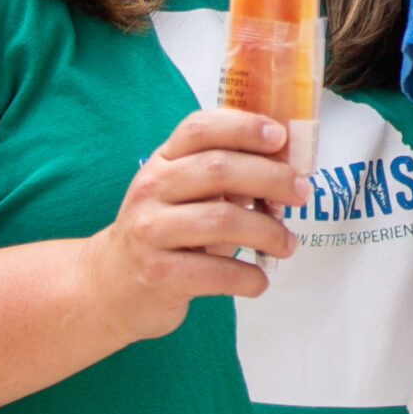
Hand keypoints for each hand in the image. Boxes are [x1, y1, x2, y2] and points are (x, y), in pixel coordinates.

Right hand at [76, 109, 310, 344]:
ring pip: (222, 220)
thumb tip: (288, 170)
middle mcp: (151, 189)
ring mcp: (150, 231)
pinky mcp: (157, 273)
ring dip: (268, 232)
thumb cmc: (165, 231)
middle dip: (272, 179)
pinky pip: (216, 272)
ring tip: (288, 245)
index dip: (244, 127)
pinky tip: (259, 281)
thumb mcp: (184, 193)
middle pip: (219, 169)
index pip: (200, 128)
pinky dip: (247, 277)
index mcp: (163, 160)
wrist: (110, 287)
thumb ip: (225, 175)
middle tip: (302, 194)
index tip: (281, 137)